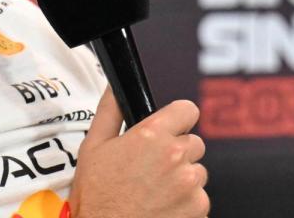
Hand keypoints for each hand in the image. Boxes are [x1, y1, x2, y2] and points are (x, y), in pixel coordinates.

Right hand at [68, 89, 208, 217]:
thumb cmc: (97, 197)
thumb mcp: (93, 147)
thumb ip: (110, 111)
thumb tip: (116, 89)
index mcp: (153, 136)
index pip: (187, 110)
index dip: (178, 119)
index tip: (172, 128)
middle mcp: (176, 157)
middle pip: (193, 144)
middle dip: (177, 153)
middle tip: (152, 170)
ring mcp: (190, 185)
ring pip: (197, 173)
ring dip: (182, 180)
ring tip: (154, 192)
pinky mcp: (198, 210)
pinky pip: (199, 199)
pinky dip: (186, 205)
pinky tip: (162, 209)